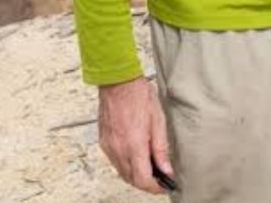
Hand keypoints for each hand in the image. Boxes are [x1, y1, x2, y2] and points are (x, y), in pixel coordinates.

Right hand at [97, 76, 171, 193]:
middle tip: (161, 180)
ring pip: (122, 172)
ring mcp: (109, 147)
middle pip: (131, 179)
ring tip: (152, 170)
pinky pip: (115, 161)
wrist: (118, 83)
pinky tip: (137, 159)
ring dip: (136, 176)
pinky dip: (126, 166)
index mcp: (134, 145)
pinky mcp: (104, 142)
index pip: (142, 179)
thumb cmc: (139, 96)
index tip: (165, 186)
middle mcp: (118, 150)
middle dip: (147, 183)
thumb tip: (166, 169)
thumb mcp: (158, 120)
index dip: (154, 188)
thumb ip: (161, 148)